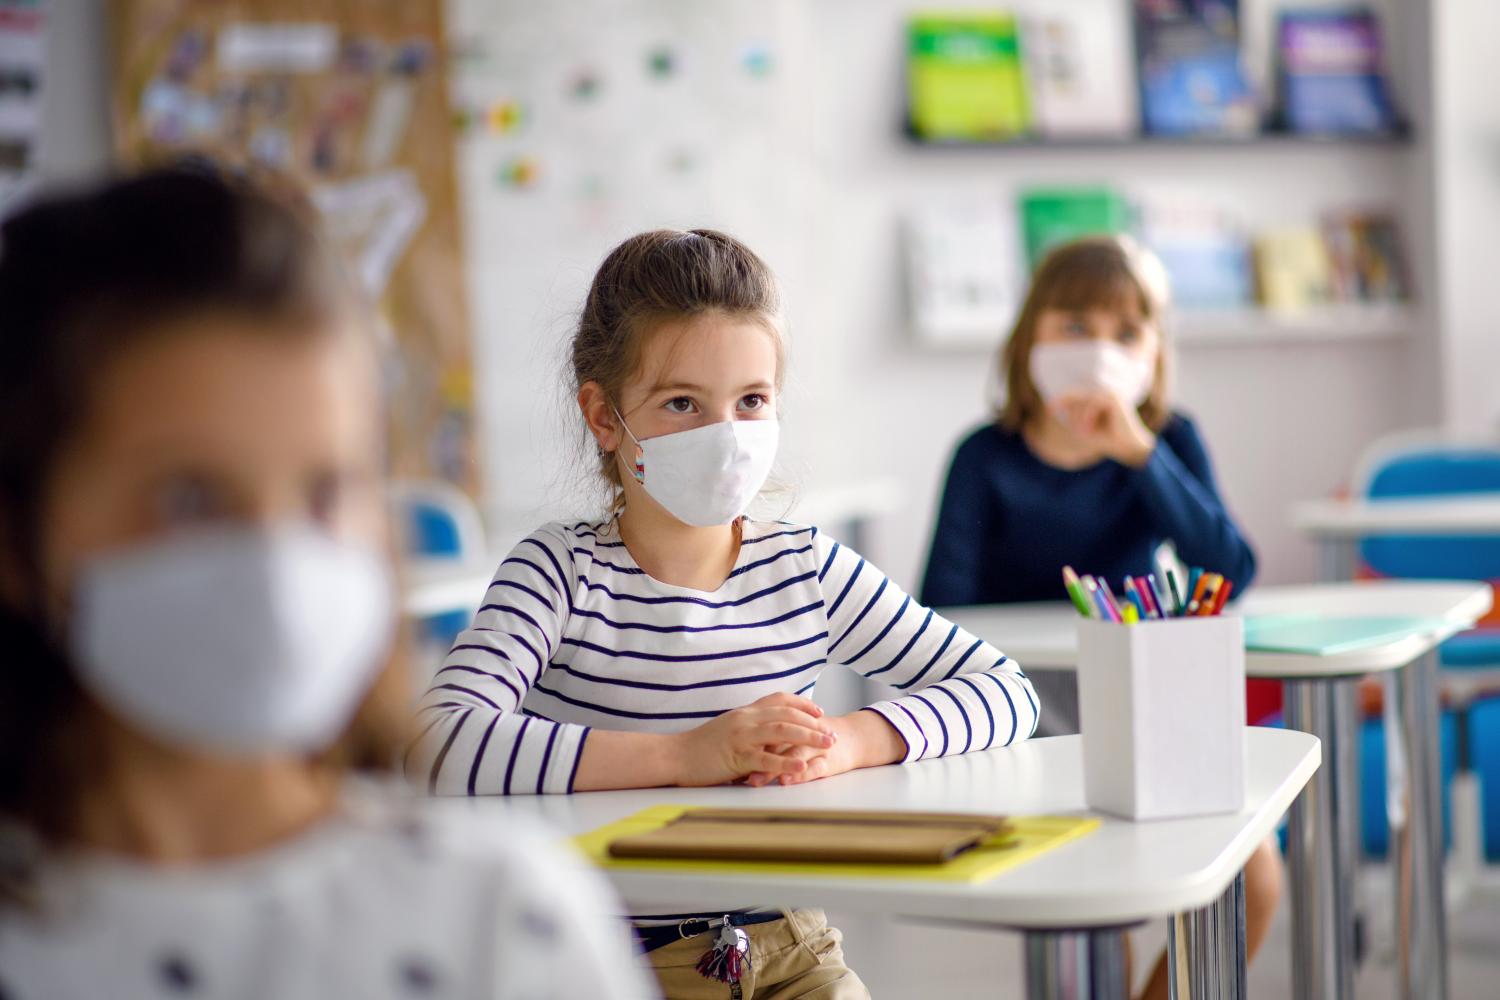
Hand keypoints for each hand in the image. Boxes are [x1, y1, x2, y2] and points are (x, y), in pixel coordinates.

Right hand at [670, 692, 835, 786]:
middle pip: (787, 715)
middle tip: (833, 733)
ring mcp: (741, 736)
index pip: (779, 700)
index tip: (819, 710)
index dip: (801, 704)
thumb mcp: (727, 729)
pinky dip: (786, 762)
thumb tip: (767, 732)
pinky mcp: (736, 756)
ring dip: (808, 737)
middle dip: (813, 723)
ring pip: (782, 731)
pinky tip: (802, 766)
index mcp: (745, 712)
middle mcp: (746, 719)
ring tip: (828, 744)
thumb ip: (747, 727)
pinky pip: (766, 758)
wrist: (674, 755)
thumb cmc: (700, 747)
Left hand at [744, 710, 906, 786]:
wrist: (854, 737)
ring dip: (772, 767)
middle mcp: (799, 733)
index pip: (761, 731)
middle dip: (752, 757)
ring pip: (791, 754)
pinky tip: (786, 781)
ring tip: (755, 780)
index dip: (741, 744)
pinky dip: (798, 774)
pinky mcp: (828, 760)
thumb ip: (768, 739)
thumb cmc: (815, 738)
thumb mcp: (790, 735)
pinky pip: (813, 767)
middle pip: (772, 741)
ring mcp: (814, 746)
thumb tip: (733, 751)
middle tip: (730, 769)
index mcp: (786, 724)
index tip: (721, 758)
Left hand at [1052, 390, 1155, 467]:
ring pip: (1083, 400)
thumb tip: (1051, 406)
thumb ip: (1071, 416)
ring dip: (1080, 418)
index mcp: (1098, 398)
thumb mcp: (1083, 428)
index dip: (1061, 399)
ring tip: (1086, 432)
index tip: (1050, 408)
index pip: (1075, 394)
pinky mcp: (1113, 398)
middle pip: (1076, 397)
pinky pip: (1092, 402)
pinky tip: (1091, 428)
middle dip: (1074, 417)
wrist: (1128, 446)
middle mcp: (1104, 392)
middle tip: (1082, 433)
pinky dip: (1088, 416)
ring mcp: (1109, 393)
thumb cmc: (1106, 439)